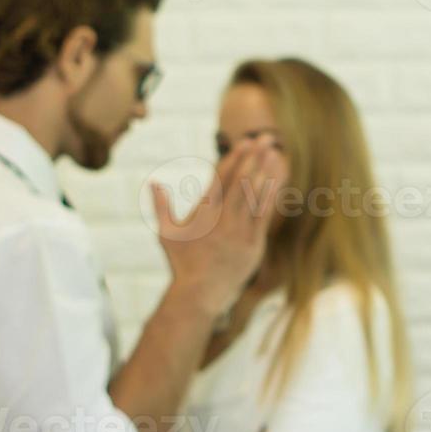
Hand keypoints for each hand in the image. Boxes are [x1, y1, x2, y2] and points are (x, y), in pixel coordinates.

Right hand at [151, 136, 279, 314]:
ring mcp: (239, 231)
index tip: (244, 142)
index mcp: (202, 212)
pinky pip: (264, 214)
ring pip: (255, 195)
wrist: (199, 293)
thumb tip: (153, 183)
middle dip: (254, 157)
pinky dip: (271, 196)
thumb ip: (161, 206)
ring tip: (275, 153)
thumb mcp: (166, 233)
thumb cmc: (181, 263)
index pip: (221, 178)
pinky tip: (278, 180)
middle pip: (241, 181)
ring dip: (266, 171)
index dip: (234, 158)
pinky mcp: (253, 243)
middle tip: (265, 138)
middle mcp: (222, 219)